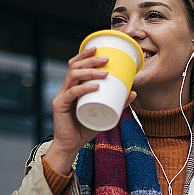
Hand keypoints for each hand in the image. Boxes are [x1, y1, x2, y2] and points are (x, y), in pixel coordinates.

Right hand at [45, 47, 136, 173]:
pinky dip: (84, 88)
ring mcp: (61, 96)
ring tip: (105, 72)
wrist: (71, 146)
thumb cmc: (85, 128)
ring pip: (73, 76)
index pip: (76, 65)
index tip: (99, 49)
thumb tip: (133, 92)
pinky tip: (95, 86)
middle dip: (90, 60)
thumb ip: (118, 104)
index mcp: (73, 87)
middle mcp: (66, 88)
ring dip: (90, 71)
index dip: (85, 55)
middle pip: (75, 66)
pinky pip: (72, 93)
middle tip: (106, 59)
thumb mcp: (105, 114)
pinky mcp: (60, 106)